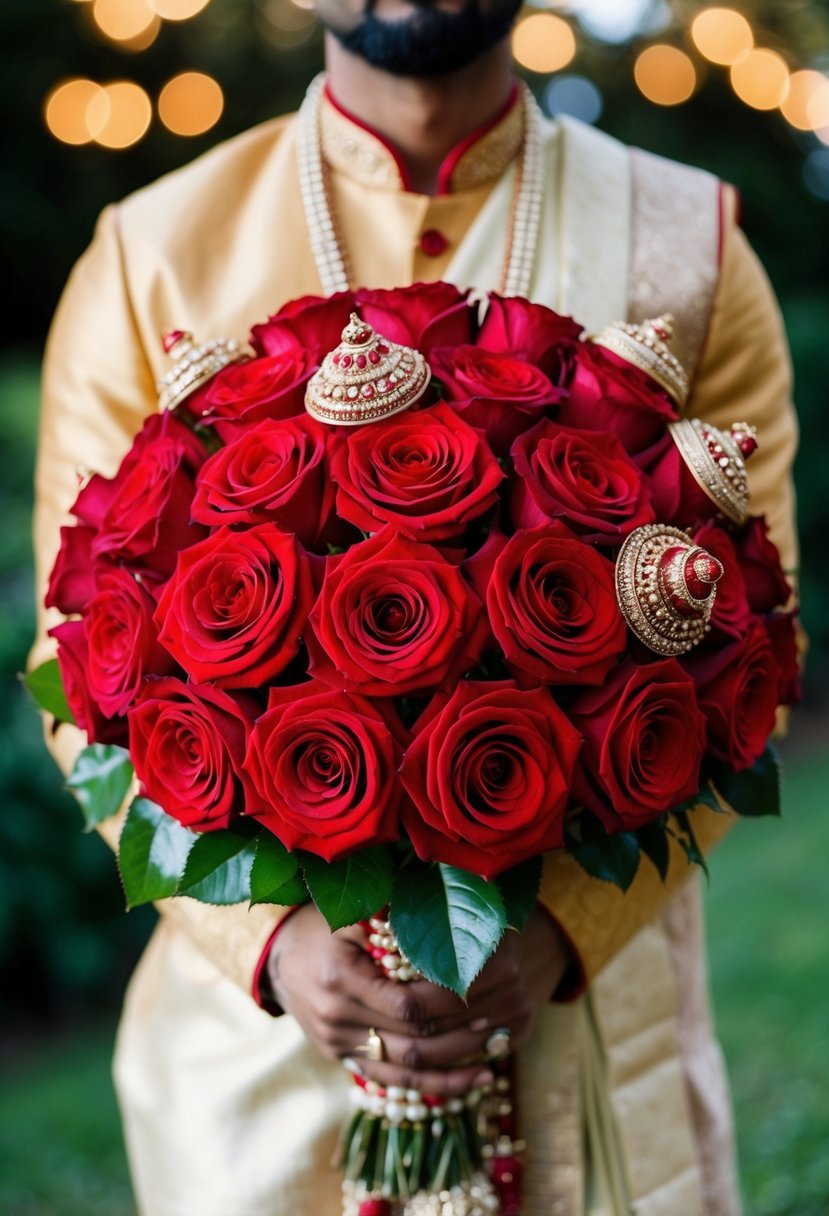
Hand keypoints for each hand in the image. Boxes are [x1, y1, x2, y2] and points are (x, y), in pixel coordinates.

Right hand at [266, 903, 571, 1095]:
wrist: (279, 958)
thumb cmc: (323, 927)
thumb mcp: (351, 913)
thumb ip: (391, 915)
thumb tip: (441, 898)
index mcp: (340, 978)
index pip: (405, 1005)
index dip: (447, 1005)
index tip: (480, 995)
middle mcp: (337, 1017)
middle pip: (409, 1042)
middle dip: (458, 1037)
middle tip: (498, 1025)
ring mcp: (338, 1044)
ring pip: (403, 1070)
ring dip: (451, 1068)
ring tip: (492, 1060)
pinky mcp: (342, 1058)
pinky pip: (391, 1082)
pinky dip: (431, 1085)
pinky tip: (467, 1083)